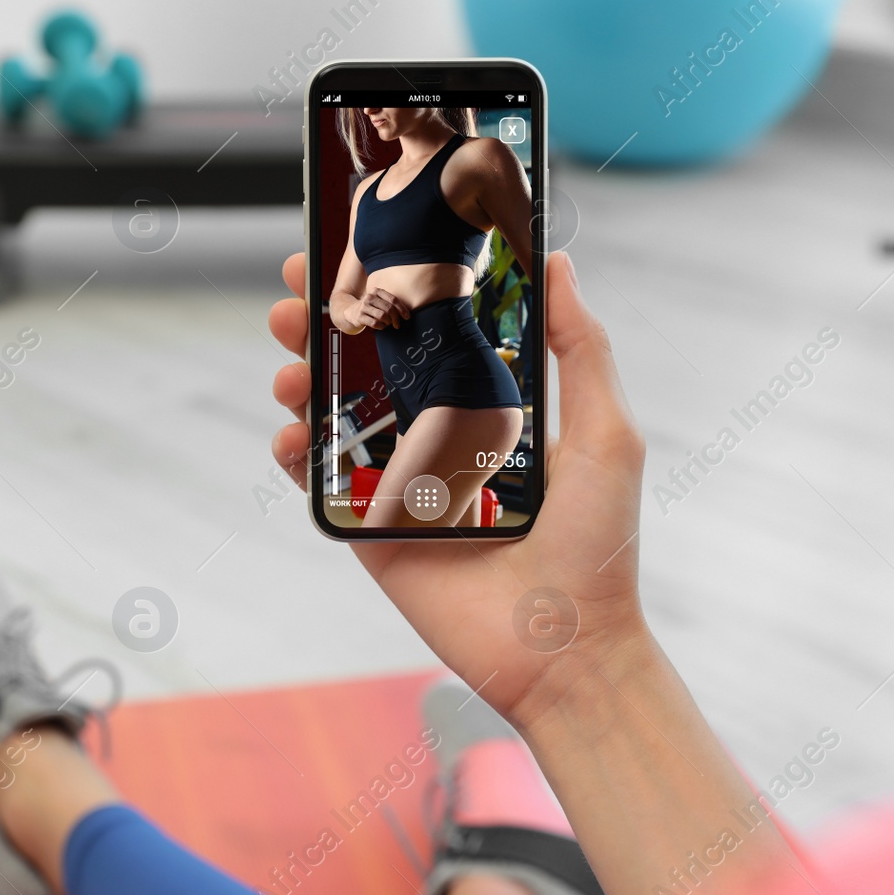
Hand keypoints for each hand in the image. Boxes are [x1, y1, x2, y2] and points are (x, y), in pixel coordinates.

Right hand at [269, 250, 648, 724]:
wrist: (565, 648)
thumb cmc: (597, 544)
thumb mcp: (604, 433)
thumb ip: (581, 348)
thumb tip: (557, 260)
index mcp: (491, 407)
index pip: (433, 331)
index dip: (393, 288)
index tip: (361, 246)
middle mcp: (439, 437)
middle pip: (370, 364)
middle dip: (328, 322)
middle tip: (298, 294)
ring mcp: (400, 483)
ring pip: (336, 416)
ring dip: (303, 377)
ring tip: (291, 360)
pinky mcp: (372, 532)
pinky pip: (320, 484)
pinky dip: (293, 453)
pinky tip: (289, 431)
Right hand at [352, 287, 409, 330]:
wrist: (352, 311)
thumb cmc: (371, 307)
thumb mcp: (379, 300)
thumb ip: (390, 303)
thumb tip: (406, 313)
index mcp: (377, 291)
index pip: (393, 299)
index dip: (402, 309)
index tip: (407, 317)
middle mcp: (369, 297)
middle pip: (389, 308)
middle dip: (396, 318)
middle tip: (397, 324)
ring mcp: (363, 307)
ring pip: (382, 316)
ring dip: (388, 322)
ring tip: (388, 324)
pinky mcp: (359, 316)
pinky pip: (375, 323)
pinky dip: (381, 326)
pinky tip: (381, 326)